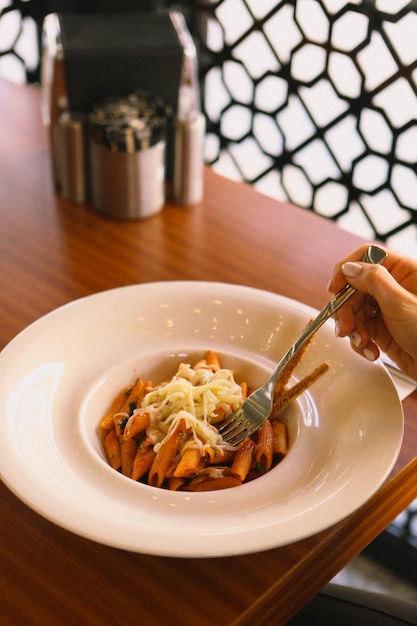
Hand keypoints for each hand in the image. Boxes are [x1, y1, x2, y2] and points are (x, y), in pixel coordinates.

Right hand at [327, 244, 416, 381]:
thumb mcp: (401, 304)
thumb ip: (374, 281)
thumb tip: (349, 268)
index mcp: (405, 272)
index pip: (368, 257)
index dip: (347, 270)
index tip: (334, 288)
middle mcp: (395, 288)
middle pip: (356, 287)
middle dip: (347, 309)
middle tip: (346, 327)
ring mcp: (388, 310)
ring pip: (354, 310)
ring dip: (352, 328)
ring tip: (361, 342)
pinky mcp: (384, 331)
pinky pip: (360, 330)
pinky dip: (360, 341)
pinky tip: (370, 351)